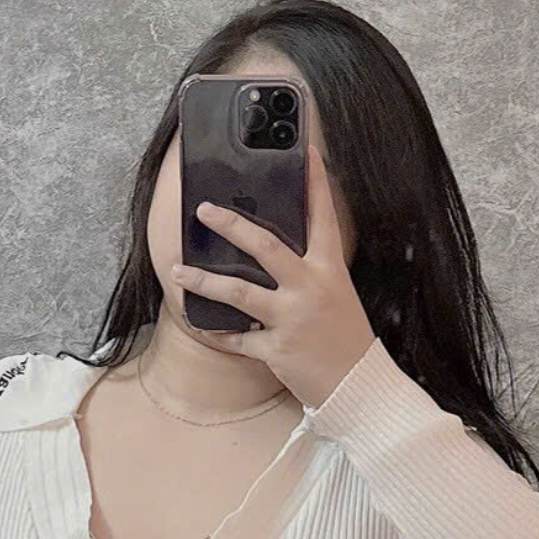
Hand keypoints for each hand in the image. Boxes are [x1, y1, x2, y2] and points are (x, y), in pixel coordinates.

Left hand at [172, 140, 376, 410]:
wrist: (360, 387)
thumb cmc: (347, 339)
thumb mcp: (336, 295)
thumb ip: (308, 273)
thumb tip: (271, 254)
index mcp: (330, 270)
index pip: (323, 217)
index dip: (316, 182)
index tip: (307, 151)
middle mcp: (310, 288)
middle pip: (265, 246)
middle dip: (230, 225)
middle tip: (204, 210)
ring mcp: (292, 318)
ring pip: (238, 292)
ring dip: (203, 281)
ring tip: (177, 272)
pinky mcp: (276, 349)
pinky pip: (237, 338)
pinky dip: (218, 332)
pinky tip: (200, 324)